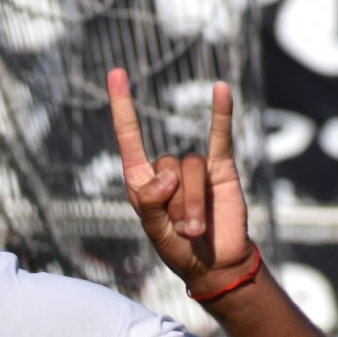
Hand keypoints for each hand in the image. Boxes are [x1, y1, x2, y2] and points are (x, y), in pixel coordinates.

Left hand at [107, 69, 251, 292]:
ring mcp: (195, 167)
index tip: (116, 73)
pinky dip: (221, 114)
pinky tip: (221, 89)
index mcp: (141, 180)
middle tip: (181, 230)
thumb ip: (150, 203)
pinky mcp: (221, 168)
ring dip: (193, 204)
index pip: (129, 136)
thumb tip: (167, 174)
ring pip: (192, 168)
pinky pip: (220, 136)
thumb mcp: (153, 231)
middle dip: (175, 203)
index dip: (123, 106)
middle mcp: (167, 169)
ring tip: (195, 229)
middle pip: (168, 165)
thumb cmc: (178, 249)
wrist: (214, 263)